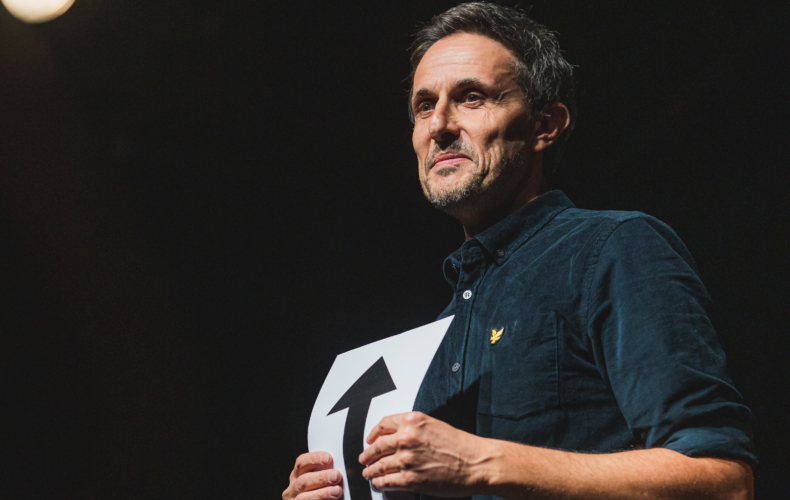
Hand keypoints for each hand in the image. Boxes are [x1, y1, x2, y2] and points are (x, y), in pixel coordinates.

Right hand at [282, 451, 342, 499]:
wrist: (325, 499)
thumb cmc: (326, 489)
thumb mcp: (325, 479)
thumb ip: (329, 472)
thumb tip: (342, 467)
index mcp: (299, 474)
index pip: (301, 462)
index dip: (314, 459)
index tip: (328, 458)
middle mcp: (294, 487)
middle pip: (303, 480)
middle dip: (320, 477)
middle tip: (336, 475)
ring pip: (303, 497)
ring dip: (321, 494)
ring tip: (337, 491)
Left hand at [359, 411, 494, 496]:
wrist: (476, 463)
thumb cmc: (461, 445)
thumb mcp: (434, 425)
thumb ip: (413, 428)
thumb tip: (396, 437)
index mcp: (412, 421)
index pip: (383, 425)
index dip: (373, 434)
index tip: (371, 439)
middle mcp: (406, 438)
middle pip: (377, 446)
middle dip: (368, 454)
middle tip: (364, 458)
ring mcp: (407, 459)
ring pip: (379, 465)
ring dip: (371, 470)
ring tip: (368, 472)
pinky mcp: (410, 479)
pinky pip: (387, 481)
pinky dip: (380, 483)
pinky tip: (379, 483)